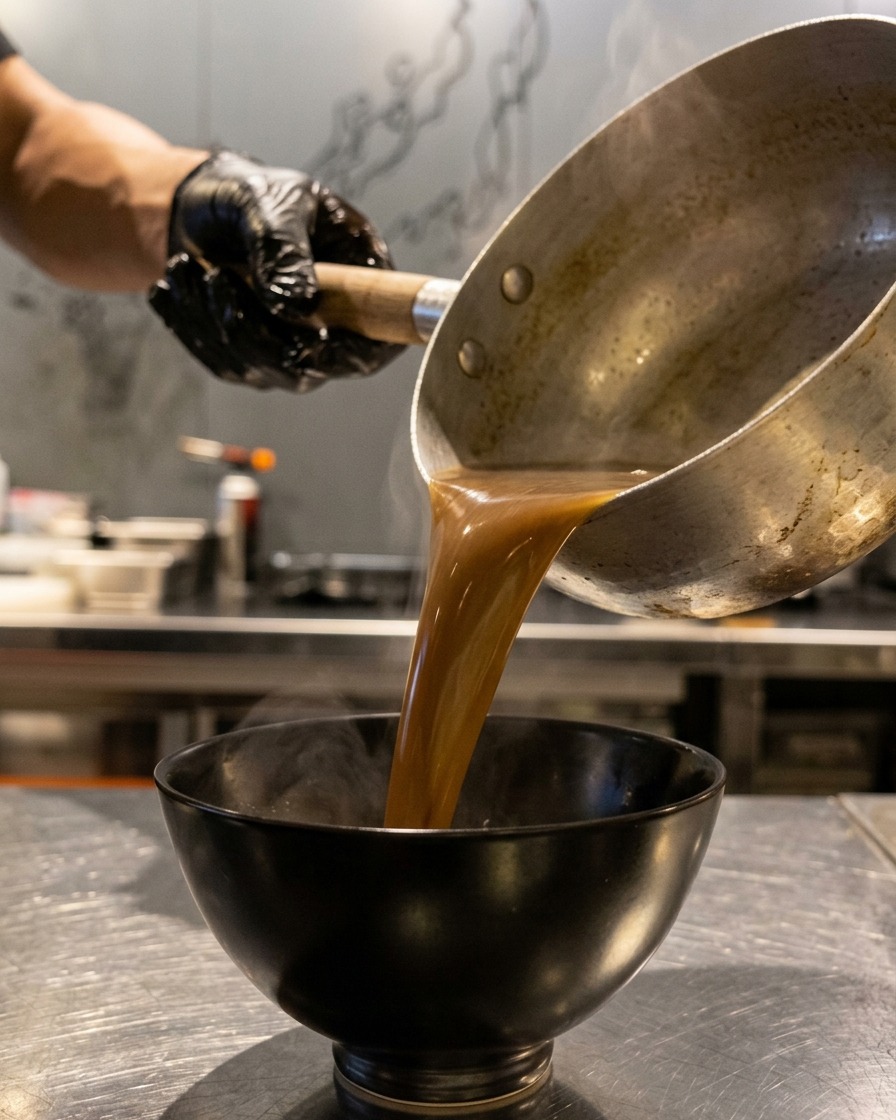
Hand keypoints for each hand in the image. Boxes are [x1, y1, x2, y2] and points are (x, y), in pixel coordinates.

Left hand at [148, 151, 404, 390]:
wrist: (195, 207)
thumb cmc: (248, 193)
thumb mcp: (269, 202)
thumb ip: (284, 250)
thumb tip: (299, 307)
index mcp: (361, 280)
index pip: (375, 343)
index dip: (348, 354)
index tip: (301, 341)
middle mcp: (334, 325)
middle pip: (309, 366)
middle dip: (254, 329)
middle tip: (214, 278)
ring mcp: (293, 347)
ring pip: (261, 367)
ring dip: (214, 322)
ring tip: (184, 268)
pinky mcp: (251, 357)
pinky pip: (224, 362)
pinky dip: (192, 326)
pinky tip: (172, 287)